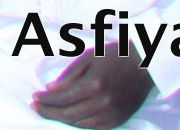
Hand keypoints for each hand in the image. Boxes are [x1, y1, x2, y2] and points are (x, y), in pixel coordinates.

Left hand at [31, 50, 155, 127]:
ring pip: (80, 123)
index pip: (62, 98)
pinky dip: (79, 124)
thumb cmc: (114, 55)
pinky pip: (94, 127)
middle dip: (48, 112)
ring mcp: (112, 114)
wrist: (145, 64)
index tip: (34, 97)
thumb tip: (50, 89)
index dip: (45, 100)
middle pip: (68, 114)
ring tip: (49, 112)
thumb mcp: (88, 58)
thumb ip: (68, 75)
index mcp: (94, 85)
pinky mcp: (119, 119)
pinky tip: (69, 118)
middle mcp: (103, 103)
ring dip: (62, 119)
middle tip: (35, 107)